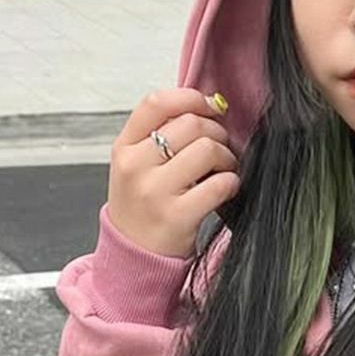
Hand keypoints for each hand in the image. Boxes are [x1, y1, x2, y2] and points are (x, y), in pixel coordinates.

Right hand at [107, 87, 240, 258]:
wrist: (134, 257)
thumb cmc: (142, 207)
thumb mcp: (136, 165)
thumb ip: (162, 134)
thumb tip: (211, 104)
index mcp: (124, 148)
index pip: (156, 103)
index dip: (190, 98)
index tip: (209, 108)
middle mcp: (135, 167)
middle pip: (190, 124)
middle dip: (216, 133)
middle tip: (220, 149)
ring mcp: (154, 192)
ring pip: (206, 149)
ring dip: (226, 157)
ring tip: (224, 170)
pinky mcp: (176, 216)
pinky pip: (218, 184)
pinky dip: (231, 183)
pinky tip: (226, 189)